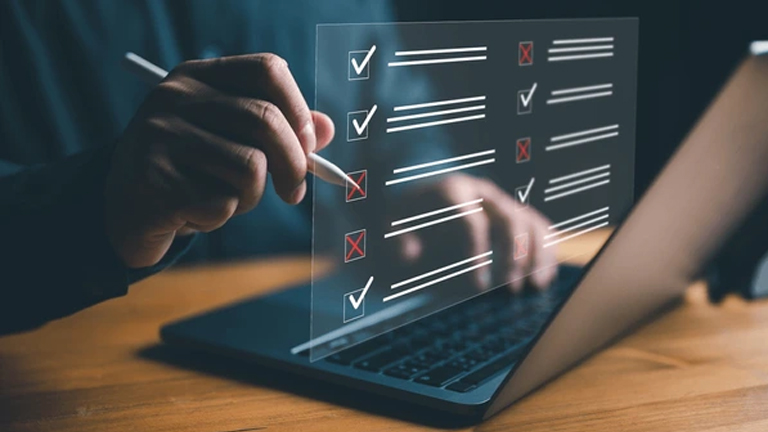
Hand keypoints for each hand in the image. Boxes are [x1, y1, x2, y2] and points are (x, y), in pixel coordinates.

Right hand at [105, 54, 334, 267]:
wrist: (124, 209)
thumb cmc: (191, 170)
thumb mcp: (232, 141)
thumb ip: (279, 131)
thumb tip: (327, 129)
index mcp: (197, 77)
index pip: (268, 70)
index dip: (299, 109)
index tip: (308, 145)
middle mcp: (175, 97)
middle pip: (266, 120)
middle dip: (295, 165)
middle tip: (295, 193)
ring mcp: (160, 136)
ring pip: (251, 167)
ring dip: (251, 198)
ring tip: (224, 199)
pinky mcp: (154, 180)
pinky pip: (223, 204)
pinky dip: (220, 217)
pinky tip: (192, 212)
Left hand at [397, 174, 557, 291]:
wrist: (420, 194)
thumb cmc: (406, 216)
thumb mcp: (391, 225)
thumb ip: (397, 239)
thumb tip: (410, 254)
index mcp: (452, 192)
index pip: (471, 221)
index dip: (477, 254)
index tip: (478, 286)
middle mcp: (483, 192)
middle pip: (510, 218)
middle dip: (514, 255)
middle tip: (510, 289)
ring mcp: (501, 200)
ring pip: (531, 220)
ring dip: (538, 254)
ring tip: (536, 286)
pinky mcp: (514, 210)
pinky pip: (540, 225)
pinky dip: (547, 250)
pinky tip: (544, 277)